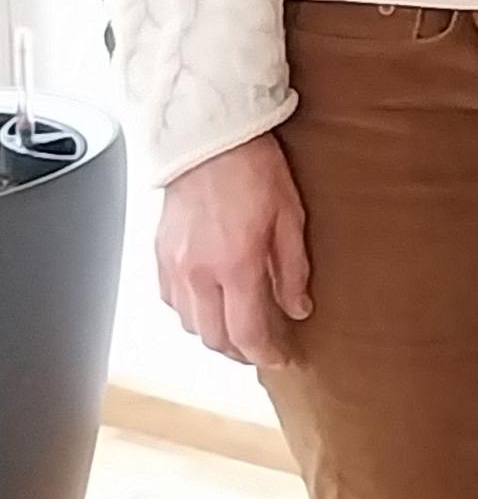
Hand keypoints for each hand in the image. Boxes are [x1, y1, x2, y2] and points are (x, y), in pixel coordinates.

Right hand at [156, 133, 312, 366]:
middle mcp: (198, 273)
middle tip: (263, 348)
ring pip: (190, 324)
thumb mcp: (290, 217)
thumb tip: (298, 307)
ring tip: (241, 328)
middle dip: (241, 351)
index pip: (247, 331)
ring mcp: (174, 266)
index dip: (265, 353)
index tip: (281, 358)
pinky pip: (173, 301)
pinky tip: (212, 303)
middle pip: (214, 337)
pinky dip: (193, 313)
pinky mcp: (159, 256)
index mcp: (234, 265)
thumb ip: (292, 269)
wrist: (209, 140)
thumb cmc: (255, 170)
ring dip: (216, 334)